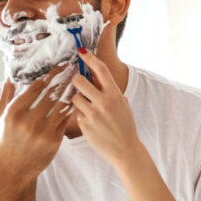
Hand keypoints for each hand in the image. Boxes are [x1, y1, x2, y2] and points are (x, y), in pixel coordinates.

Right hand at [0, 66, 71, 187]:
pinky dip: (72, 108)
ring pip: (62, 105)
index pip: (36, 87)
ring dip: (72, 91)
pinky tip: (78, 98)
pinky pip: (66, 119)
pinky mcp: (54, 140)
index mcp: (14, 112)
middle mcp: (29, 121)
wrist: (13, 170)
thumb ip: (6, 94)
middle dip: (65, 79)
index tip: (60, 65)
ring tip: (79, 80)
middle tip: (75, 67)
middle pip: (52, 94)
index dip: (50, 74)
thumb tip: (10, 73)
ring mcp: (43, 132)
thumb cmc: (5, 140)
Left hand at [71, 49, 141, 170]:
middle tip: (78, 84)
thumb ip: (109, 90)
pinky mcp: (85, 125)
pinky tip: (91, 124)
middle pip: (79, 81)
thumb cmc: (124, 124)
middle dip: (76, 80)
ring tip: (88, 109)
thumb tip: (94, 75)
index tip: (82, 52)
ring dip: (78, 101)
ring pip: (75, 98)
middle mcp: (104, 102)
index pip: (101, 70)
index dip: (90, 58)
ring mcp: (93, 114)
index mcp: (115, 94)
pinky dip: (81, 116)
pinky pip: (76, 114)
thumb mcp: (122, 104)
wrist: (125, 149)